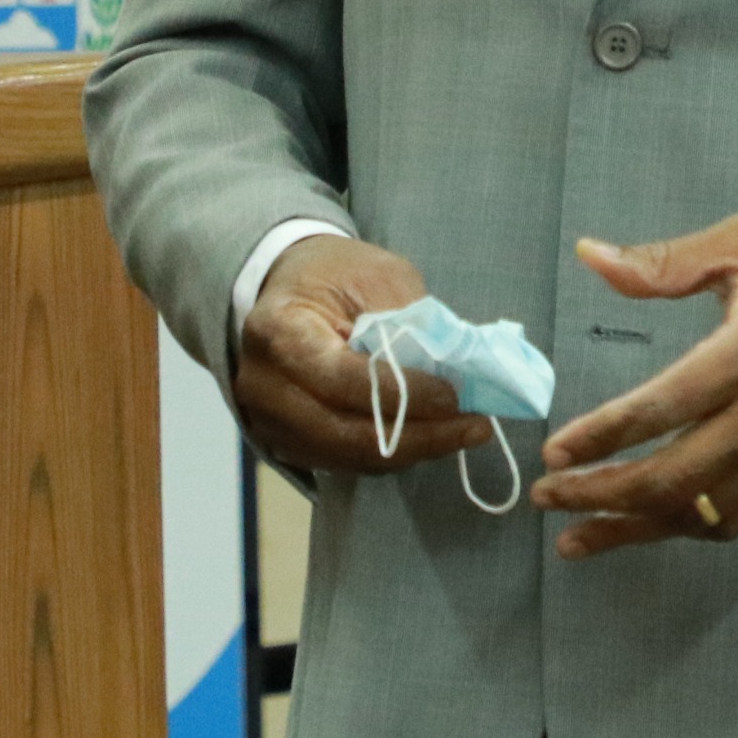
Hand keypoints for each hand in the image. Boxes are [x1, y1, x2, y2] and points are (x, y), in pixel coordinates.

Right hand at [235, 235, 489, 477]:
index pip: (344, 380)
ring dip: (412, 450)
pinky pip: (345, 461)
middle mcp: (262, 386)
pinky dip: (391, 452)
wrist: (290, 288)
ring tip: (463, 433)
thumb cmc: (334, 276)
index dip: (404, 395)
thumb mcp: (377, 277)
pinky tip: (430, 436)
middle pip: (346, 433)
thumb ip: (409, 323)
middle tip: (475, 428)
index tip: (455, 397)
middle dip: (419, 435)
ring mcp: (268, 422)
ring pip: (349, 456)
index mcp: (278, 332)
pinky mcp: (286, 443)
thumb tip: (454, 372)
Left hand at [530, 218, 737, 559]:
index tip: (554, 451)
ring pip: (699, 512)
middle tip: (546, 496)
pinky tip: (645, 526)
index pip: (662, 409)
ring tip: (575, 537)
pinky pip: (734, 516)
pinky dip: (684, 528)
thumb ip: (664, 262)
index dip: (602, 437)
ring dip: (632, 529)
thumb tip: (589, 255)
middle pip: (672, 479)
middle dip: (600, 495)